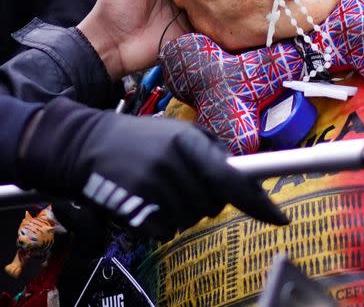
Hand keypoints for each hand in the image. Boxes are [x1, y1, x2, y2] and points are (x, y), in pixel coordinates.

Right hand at [20, 98, 288, 239]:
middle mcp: (172, 162)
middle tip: (184, 185)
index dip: (257, 201)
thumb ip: (208, 148)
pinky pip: (164, 231)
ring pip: (188, 219)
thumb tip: (240, 170)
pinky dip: (159, 224)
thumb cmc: (135, 138)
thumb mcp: (174, 131)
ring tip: (160, 189)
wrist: (84, 144)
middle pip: (210, 204)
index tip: (279, 217)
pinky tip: (146, 202)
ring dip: (180, 212)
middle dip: (204, 201)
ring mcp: (152, 186)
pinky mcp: (134, 208)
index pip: (230, 177)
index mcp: (186, 141)